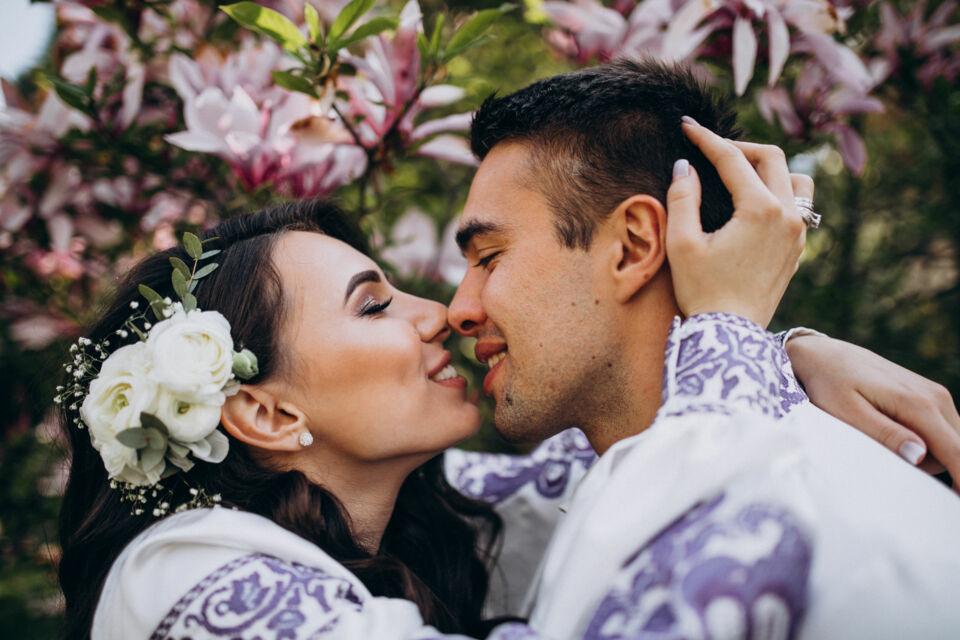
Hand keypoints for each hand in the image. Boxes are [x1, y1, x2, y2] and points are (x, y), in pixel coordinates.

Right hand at [666, 117, 810, 326]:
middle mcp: (788, 215)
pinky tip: (753, 203)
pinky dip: (778, 192)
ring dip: (768, 168)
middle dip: (739, 147)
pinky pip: (798, 206)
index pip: (732, 159)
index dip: (707, 138)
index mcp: (760, 209)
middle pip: (771, 157)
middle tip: (711, 150)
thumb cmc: (702, 292)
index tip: (687, 126)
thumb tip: (685, 166)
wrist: (731, 335)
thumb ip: (682, 198)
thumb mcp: (682, 244)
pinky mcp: (798, 249)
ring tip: (739, 173)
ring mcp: (798, 233)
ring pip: (796, 179)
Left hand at [788, 334, 959, 493]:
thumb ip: (885, 435)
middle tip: (886, 457)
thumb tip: (920, 456)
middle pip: (956, 452)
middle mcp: (935, 397)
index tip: (959, 501)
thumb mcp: (848, 413)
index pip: (956, 452)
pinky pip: (941, 431)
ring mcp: (935, 395)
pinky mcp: (929, 396)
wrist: (826, 356)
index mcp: (918, 404)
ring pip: (950, 443)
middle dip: (936, 467)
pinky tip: (890, 430)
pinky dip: (923, 441)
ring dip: (926, 454)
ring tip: (880, 438)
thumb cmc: (831, 385)